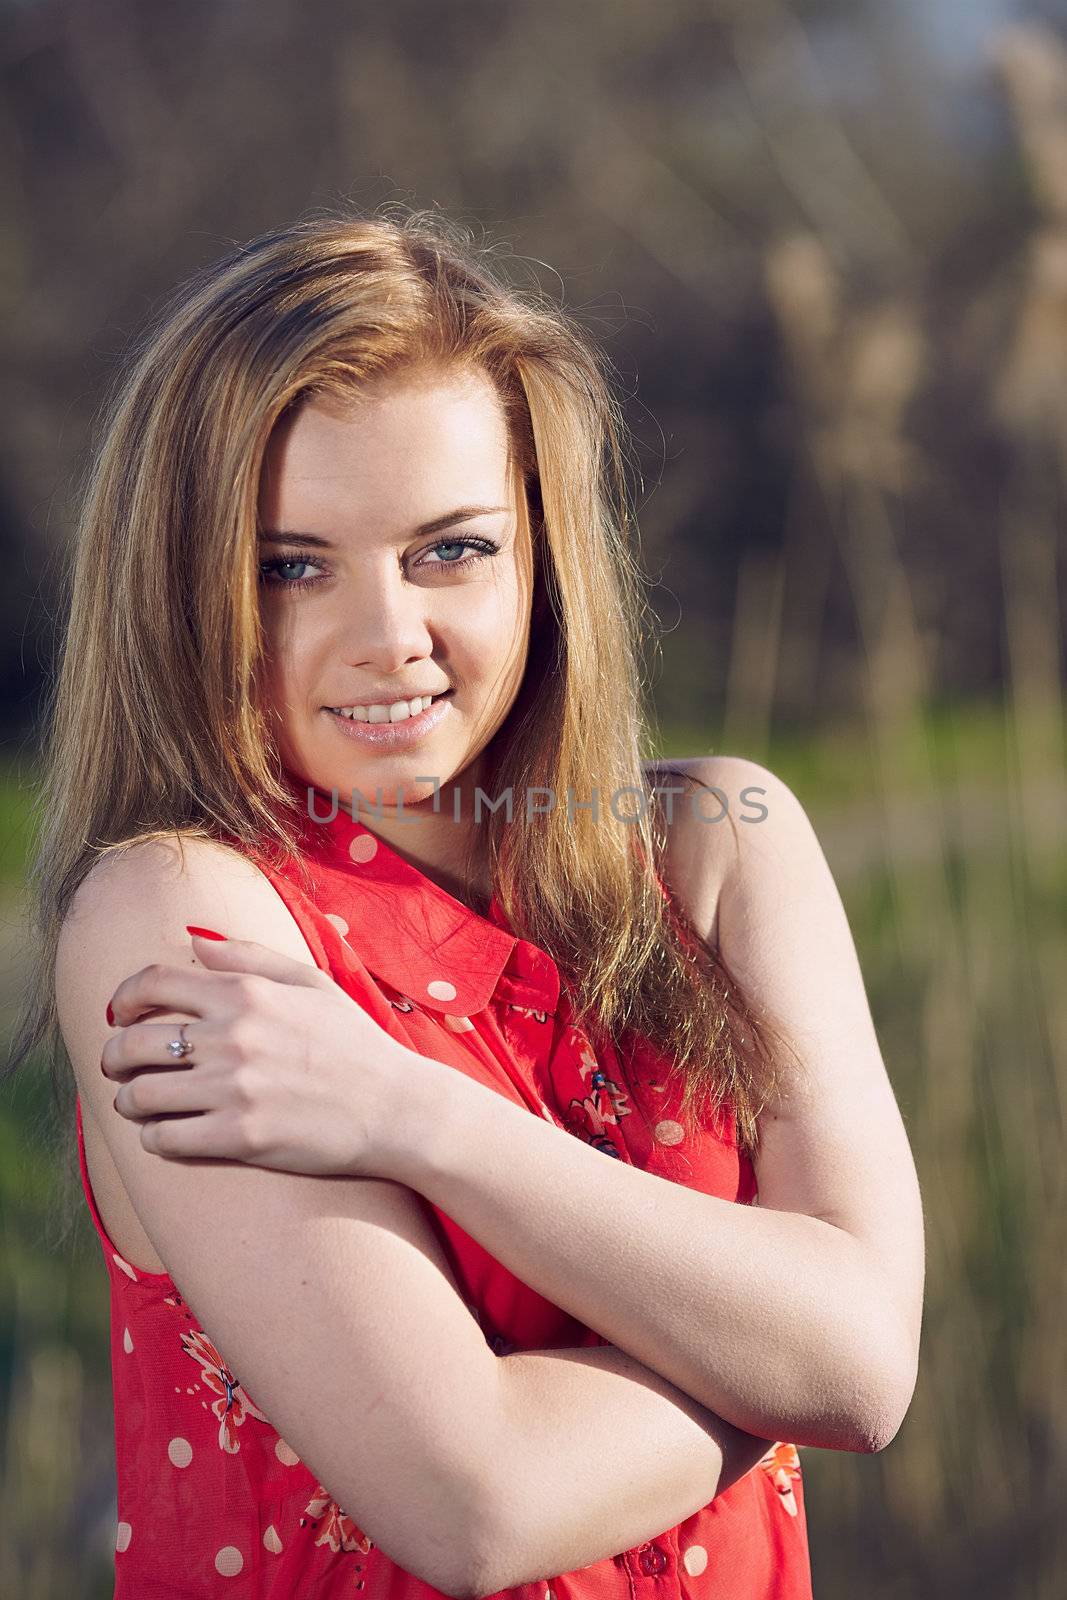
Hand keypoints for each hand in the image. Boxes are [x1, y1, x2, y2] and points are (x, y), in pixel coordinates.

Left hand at [101, 931, 430, 1178]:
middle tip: (119, 1068)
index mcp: (247, 994)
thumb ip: (249, 958)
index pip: (152, 983)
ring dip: (130, 1101)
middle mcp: (234, 1037)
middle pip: (132, 1043)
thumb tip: (194, 941)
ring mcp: (235, 1089)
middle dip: (113, 1057)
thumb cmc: (354, 1044)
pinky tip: (167, 1133)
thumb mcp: (311, 983)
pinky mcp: (240, 1138)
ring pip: (140, 1096)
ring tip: (141, 1103)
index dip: (123, 998)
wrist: (397, 1108)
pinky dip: (154, 1137)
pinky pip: (164, 1139)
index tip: (119, 1014)